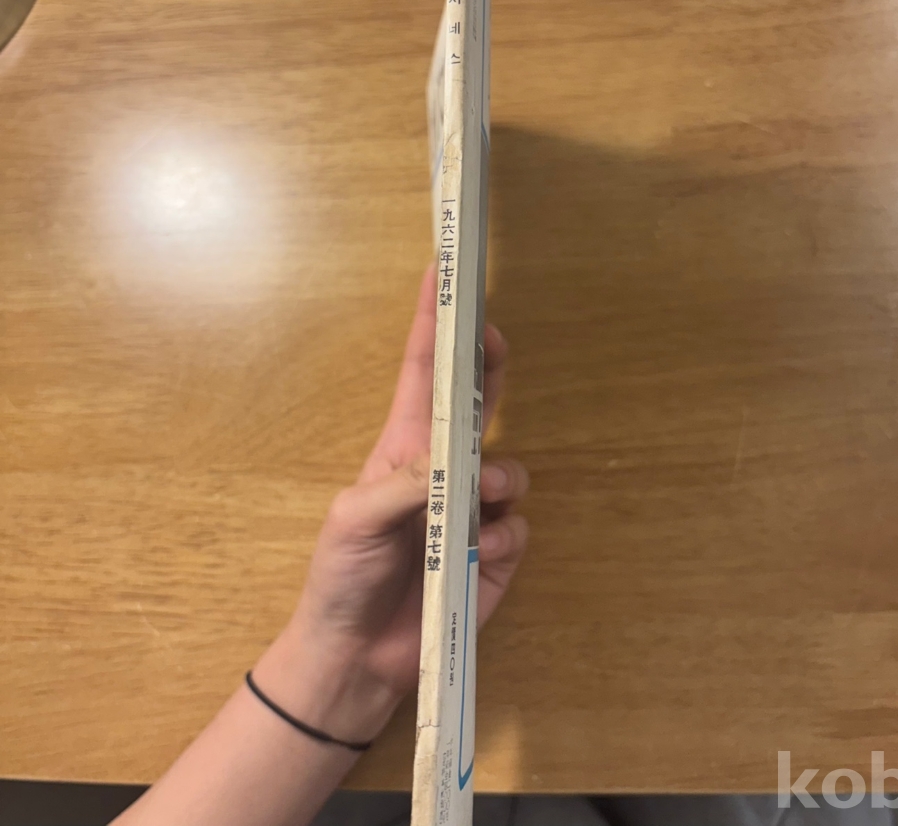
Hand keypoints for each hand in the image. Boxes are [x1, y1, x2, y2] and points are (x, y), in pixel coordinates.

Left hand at [256, 265, 528, 738]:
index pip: (423, 377)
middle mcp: (443, 473)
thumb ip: (402, 484)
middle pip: (478, 406)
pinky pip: (519, 527)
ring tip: (479, 508)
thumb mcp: (355, 521)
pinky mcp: (496, 554)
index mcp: (404, 451)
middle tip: (494, 339)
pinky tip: (480, 556)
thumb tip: (451, 463)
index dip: (432, 326)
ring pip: (510, 472)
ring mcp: (473, 513)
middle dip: (490, 369)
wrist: (357, 656)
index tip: (442, 277)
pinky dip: (504, 537)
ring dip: (500, 481)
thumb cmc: (342, 578)